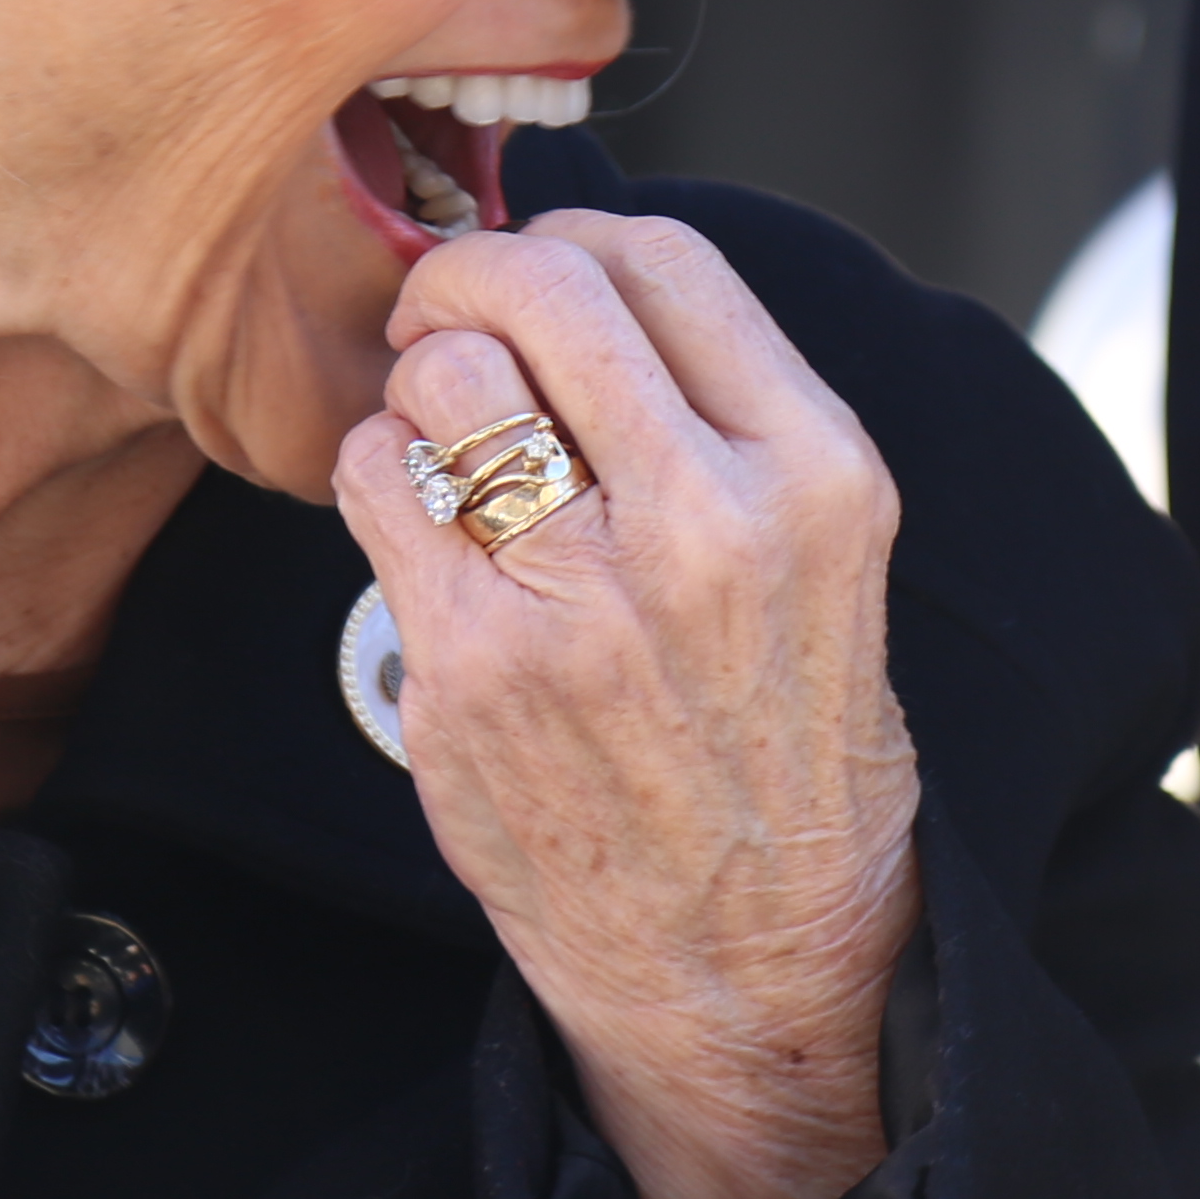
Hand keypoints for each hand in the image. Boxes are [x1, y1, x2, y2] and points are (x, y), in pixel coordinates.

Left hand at [337, 211, 919, 1198]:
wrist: (751, 960)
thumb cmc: (777, 743)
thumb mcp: (823, 554)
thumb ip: (722, 416)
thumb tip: (575, 274)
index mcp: (818, 473)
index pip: (668, 258)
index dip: (574, 238)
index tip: (542, 271)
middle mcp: (713, 519)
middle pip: (544, 287)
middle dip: (470, 277)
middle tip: (449, 318)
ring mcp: (586, 597)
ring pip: (446, 376)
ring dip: (421, 388)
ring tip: (442, 442)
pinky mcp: (475, 668)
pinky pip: (376, 485)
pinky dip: (378, 481)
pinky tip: (419, 530)